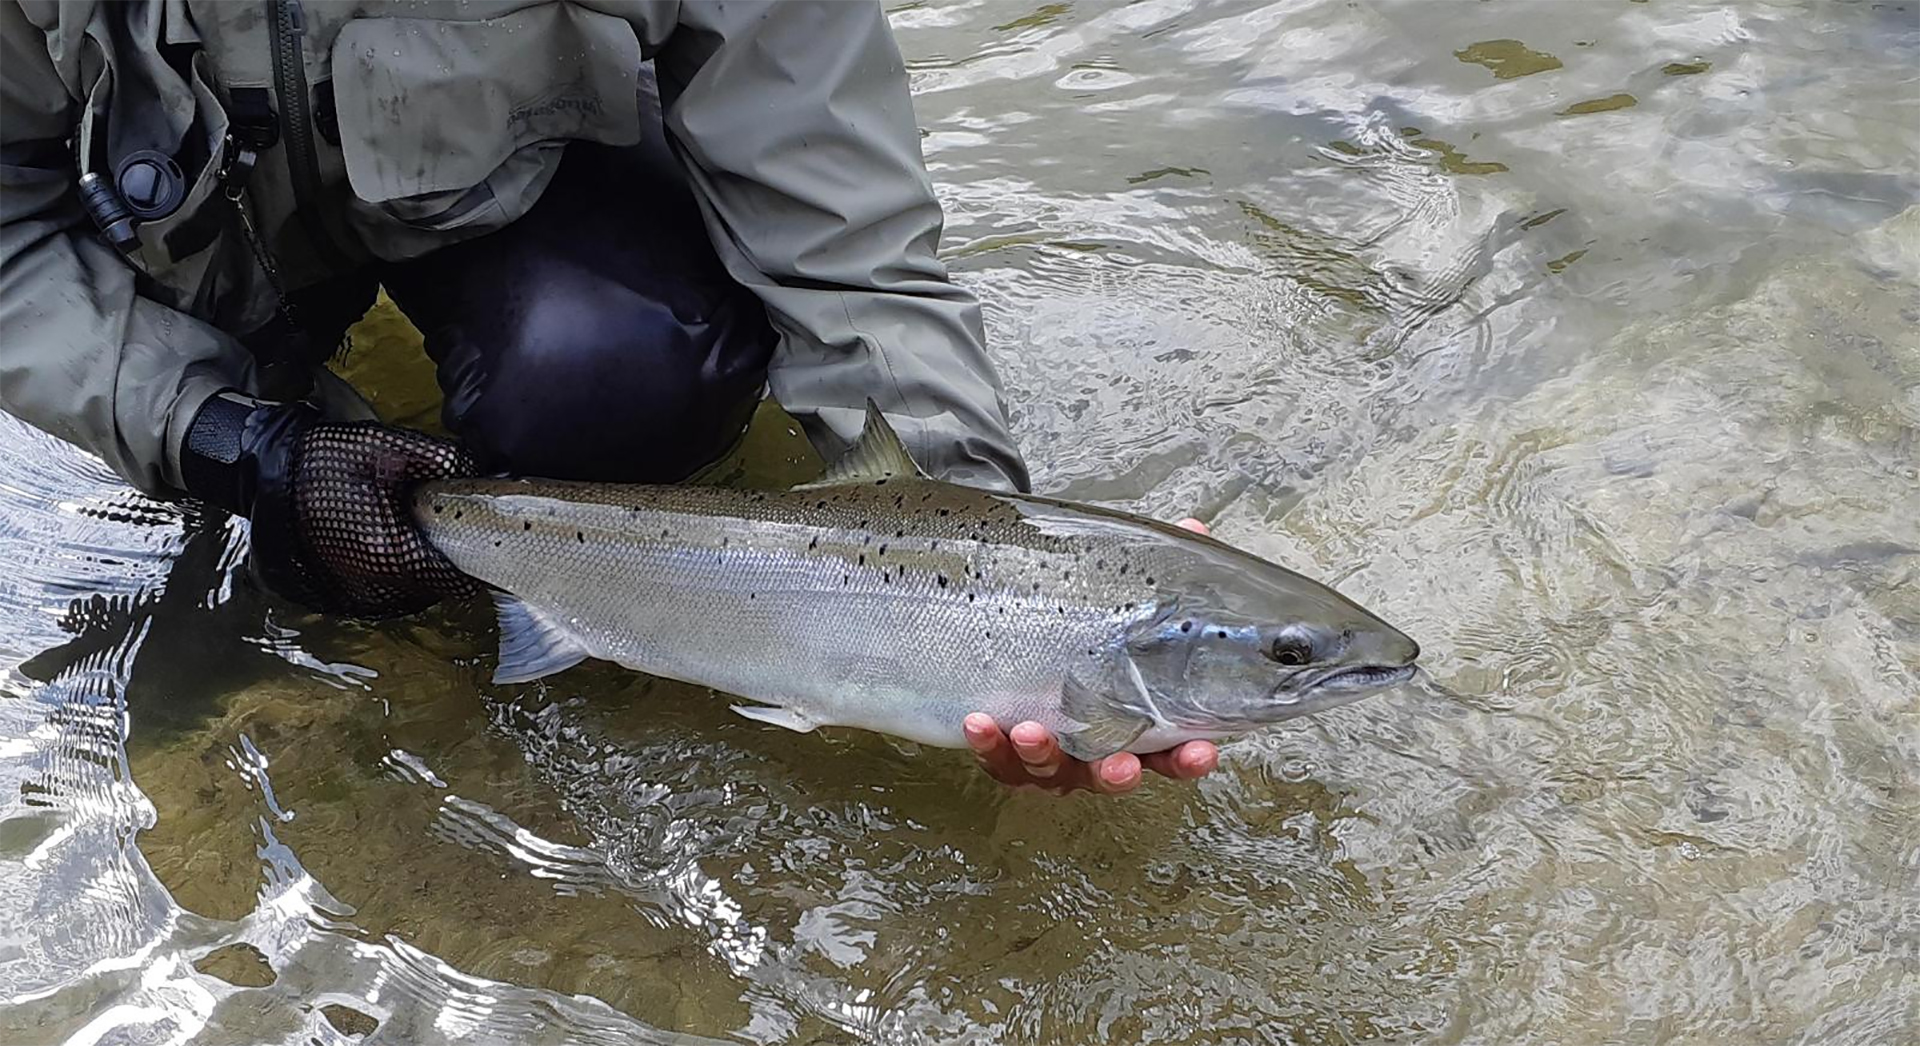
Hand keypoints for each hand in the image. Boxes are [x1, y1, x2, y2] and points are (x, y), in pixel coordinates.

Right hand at [181, 394, 477, 617]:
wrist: (267, 473)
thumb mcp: (397, 449)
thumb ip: (450, 463)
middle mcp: (373, 588)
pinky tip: (392, 547)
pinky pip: (385, 597)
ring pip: (412, 597)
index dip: (476, 561)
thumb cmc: (333, 458)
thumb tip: (489, 478)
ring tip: (418, 537)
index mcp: (390, 553)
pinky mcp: (337, 598)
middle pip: (437, 590)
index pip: (457, 580)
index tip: (480, 540)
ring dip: (423, 573)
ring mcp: (352, 598)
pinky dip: (396, 578)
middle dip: (449, 564)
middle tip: (447, 531)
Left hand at [964, 517, 1222, 794]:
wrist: (1017, 622)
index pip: (1172, 752)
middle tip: (1120, 765)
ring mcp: (1052, 754)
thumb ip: (1157, 571)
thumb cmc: (1085, 625)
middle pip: (1112, 774)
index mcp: (1135, 723)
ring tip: (1031, 732)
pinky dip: (989, 744)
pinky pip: (998, 758)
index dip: (1188, 758)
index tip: (1200, 752)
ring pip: (1051, 772)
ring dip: (1043, 757)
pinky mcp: (1007, 753)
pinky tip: (978, 722)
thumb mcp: (1121, 595)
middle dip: (1117, 773)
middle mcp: (1096, 747)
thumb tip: (1193, 528)